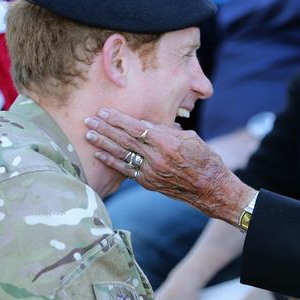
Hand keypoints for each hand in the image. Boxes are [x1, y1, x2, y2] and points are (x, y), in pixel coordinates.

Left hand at [84, 108, 254, 223]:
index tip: (104, 111)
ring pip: (122, 154)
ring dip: (103, 144)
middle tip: (88, 120)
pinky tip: (99, 154)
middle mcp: (157, 158)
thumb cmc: (204, 158)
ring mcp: (151, 172)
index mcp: (168, 143)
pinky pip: (126, 170)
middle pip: (125, 140)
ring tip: (88, 134)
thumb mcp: (190, 138)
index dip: (119, 119)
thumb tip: (145, 123)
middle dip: (105, 129)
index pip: (137, 128)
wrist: (210, 188)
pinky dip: (112, 162)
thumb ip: (167, 130)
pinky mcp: (149, 183)